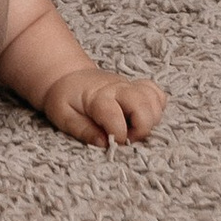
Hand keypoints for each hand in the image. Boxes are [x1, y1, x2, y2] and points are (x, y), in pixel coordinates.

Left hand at [41, 69, 166, 147]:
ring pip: (155, 100)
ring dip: (151, 120)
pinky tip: (142, 118)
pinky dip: (157, 108)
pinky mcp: (137, 87)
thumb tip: (104, 143)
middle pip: (143, 105)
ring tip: (133, 129)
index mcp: (98, 97)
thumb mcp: (63, 116)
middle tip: (127, 138)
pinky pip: (157, 95)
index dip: (118, 135)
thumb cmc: (64, 98)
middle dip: (141, 128)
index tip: (111, 142)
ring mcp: (130, 86)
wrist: (67, 76)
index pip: (116, 117)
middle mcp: (118, 88)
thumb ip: (82, 130)